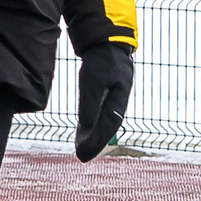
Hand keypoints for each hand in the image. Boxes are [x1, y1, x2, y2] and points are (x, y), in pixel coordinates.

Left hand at [75, 42, 133, 160]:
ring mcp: (113, 98)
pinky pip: (100, 115)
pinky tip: (82, 133)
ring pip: (104, 122)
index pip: (108, 124)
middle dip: (95, 143)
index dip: (97, 140)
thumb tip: (85, 125)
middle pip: (108, 127)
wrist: (107, 43)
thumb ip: (90, 100)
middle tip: (82, 157)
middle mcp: (118, 101)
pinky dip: (91, 125)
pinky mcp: (106, 96)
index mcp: (119, 97)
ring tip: (81, 150)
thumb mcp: (92, 77)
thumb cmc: (101, 60)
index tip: (84, 153)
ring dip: (93, 136)